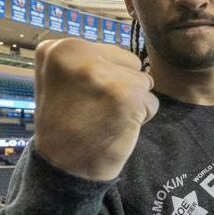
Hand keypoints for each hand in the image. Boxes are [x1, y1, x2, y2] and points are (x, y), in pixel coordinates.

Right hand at [33, 38, 158, 180]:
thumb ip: (88, 61)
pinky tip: (117, 127)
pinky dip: (142, 117)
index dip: (105, 79)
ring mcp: (103, 75)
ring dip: (133, 102)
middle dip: (123, 86)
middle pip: (131, 64)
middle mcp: (79, 55)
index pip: (111, 52)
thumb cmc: (67, 123)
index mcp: (60, 48)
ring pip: (144, 82)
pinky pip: (152, 102)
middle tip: (96, 108)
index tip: (81, 97)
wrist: (65, 166)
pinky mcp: (127, 96)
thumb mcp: (61, 80)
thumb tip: (131, 57)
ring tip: (105, 117)